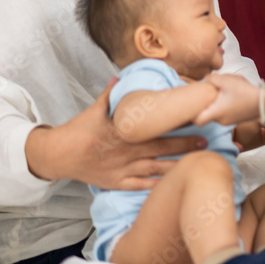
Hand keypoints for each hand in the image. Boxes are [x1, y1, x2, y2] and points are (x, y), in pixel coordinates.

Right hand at [25, 79, 208, 190]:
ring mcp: (122, 169)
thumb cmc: (78, 130)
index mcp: (123, 131)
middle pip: (160, 148)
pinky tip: (173, 185)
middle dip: (184, 146)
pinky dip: (156, 186)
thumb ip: (109, 95)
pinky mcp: (117, 183)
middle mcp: (126, 151)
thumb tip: (120, 77)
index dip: (174, 124)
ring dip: (176, 165)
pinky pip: (140, 185)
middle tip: (206, 142)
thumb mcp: (94, 109)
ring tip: (196, 163)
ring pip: (154, 168)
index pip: (154, 127)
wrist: (58, 155)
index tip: (193, 119)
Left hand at [195, 73, 259, 126]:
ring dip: (218, 101)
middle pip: (206, 113)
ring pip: (216, 111)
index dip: (193, 112)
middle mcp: (220, 121)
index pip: (196, 120)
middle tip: (213, 90)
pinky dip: (225, 104)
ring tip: (226, 89)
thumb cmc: (245, 92)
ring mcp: (228, 121)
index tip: (196, 101)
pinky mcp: (235, 119)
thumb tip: (205, 80)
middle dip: (208, 101)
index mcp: (216, 113)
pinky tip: (232, 94)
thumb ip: (211, 79)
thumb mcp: (226, 81)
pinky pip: (224, 112)